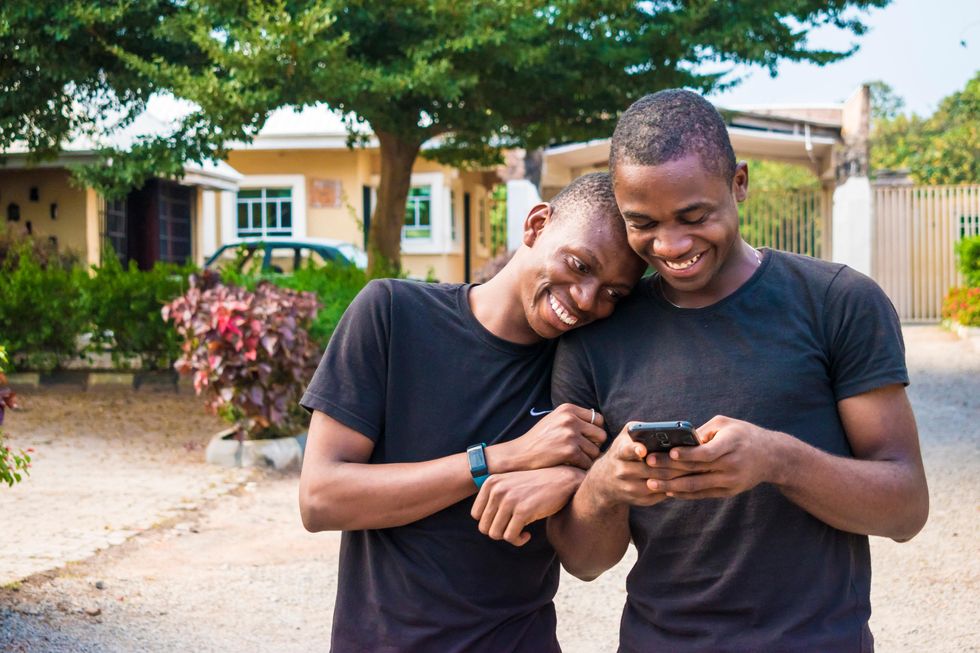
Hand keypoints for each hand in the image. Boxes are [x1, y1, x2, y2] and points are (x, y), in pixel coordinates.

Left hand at [471, 466, 584, 546]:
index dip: (490, 523)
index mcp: (491, 482)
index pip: (476, 515)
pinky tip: (527, 534)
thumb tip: (482, 526)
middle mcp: (497, 489)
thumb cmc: (536, 486)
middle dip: (499, 532)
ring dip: (508, 537)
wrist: (562, 480)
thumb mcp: (509, 485)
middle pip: (484, 527)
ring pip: (495, 534)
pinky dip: (518, 540)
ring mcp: (509, 500)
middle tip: (513, 529)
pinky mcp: (523, 511)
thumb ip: (494, 499)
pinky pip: (510, 537)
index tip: (505, 522)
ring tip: (520, 532)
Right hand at [490, 403, 606, 471]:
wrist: (519, 454)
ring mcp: (570, 435)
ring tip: (575, 460)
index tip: (587, 440)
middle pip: (601, 435)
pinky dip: (582, 468)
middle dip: (595, 446)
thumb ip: (574, 419)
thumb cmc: (539, 440)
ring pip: (596, 451)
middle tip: (583, 452)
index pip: (598, 419)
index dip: (595, 432)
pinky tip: (571, 466)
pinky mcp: (569, 451)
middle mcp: (570, 419)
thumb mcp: (554, 420)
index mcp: (567, 409)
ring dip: (588, 459)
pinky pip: (588, 462)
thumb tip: (601, 426)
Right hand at [585, 423, 689, 507]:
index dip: (635, 450)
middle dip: (672, 464)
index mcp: (619, 452)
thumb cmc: (623, 452)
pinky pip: (661, 494)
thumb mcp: (625, 438)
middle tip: (692, 458)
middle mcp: (622, 471)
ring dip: (677, 477)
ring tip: (694, 469)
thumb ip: (641, 430)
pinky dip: (674, 488)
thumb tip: (668, 428)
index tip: (643, 449)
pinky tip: (686, 480)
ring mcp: (630, 488)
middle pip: (651, 469)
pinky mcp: (638, 500)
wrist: (604, 481)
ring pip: (659, 483)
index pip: (626, 450)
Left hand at [645, 415, 781, 499]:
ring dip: (671, 486)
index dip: (688, 454)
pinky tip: (667, 491)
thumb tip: (678, 440)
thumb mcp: (726, 424)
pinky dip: (683, 493)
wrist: (772, 458)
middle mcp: (731, 466)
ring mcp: (730, 482)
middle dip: (669, 468)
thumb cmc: (743, 434)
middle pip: (696, 470)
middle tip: (648, 465)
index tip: (670, 452)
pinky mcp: (728, 492)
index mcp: (731, 445)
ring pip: (696, 486)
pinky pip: (701, 495)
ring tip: (650, 483)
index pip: (707, 453)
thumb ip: (703, 432)